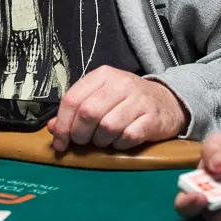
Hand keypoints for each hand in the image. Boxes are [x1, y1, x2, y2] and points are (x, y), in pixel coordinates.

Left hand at [47, 66, 186, 151]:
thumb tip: (52, 128)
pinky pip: (128, 137)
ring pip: (107, 127)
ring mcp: (138, 100)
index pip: (72, 99)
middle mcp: (120, 83)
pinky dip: (120, 145)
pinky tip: (120, 141)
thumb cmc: (126, 101)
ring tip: (104, 140)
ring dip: (101, 141)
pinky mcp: (152, 118)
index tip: (59, 142)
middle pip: (88, 113)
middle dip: (80, 134)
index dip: (62, 124)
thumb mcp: (100, 98)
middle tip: (82, 142)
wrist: (167, 102)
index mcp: (102, 75)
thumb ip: (76, 111)